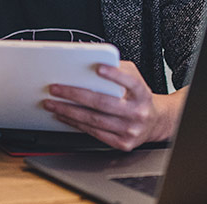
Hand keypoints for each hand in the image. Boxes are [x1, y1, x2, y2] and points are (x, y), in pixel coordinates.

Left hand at [42, 61, 187, 150]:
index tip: (98, 68)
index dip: (115, 75)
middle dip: (75, 95)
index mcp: (142, 94)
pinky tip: (64, 116)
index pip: (130, 82)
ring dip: (69, 111)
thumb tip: (92, 62)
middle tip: (56, 88)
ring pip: (94, 120)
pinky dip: (76, 124)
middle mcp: (137, 113)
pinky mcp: (122, 143)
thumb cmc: (138, 97)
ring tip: (52, 104)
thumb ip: (118, 70)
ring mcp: (130, 130)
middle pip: (103, 103)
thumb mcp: (135, 80)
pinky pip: (94, 133)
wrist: (154, 122)